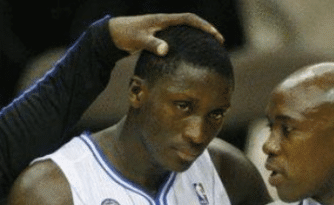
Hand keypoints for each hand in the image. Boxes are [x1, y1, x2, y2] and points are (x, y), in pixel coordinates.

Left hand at [108, 13, 223, 54]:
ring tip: (210, 49)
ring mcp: (163, 29)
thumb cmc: (126, 35)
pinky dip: (188, 44)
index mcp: (164, 20)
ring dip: (198, 37)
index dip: (203, 26)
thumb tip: (166, 50)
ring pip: (186, 31)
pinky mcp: (160, 36)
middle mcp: (165, 22)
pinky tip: (191, 56)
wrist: (114, 34)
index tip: (215, 35)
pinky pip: (179, 38)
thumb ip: (152, 45)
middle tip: (219, 42)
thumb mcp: (139, 40)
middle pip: (191, 23)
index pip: (188, 19)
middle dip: (206, 31)